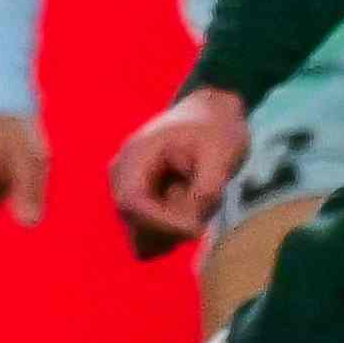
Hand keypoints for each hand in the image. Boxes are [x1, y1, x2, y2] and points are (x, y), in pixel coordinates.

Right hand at [108, 84, 255, 254]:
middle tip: (204, 218)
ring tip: (199, 204)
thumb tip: (192, 228)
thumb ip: (206, 191)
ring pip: (139, 229)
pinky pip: (147, 228)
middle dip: (170, 228)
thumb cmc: (215, 129)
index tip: (197, 229)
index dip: (160, 222)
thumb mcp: (221, 155)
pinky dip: (171, 228)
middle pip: (132, 219)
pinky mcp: (138, 197)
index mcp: (137, 155)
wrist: (209, 112)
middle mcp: (122, 172)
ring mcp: (126, 185)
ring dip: (172, 229)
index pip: (132, 202)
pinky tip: (191, 209)